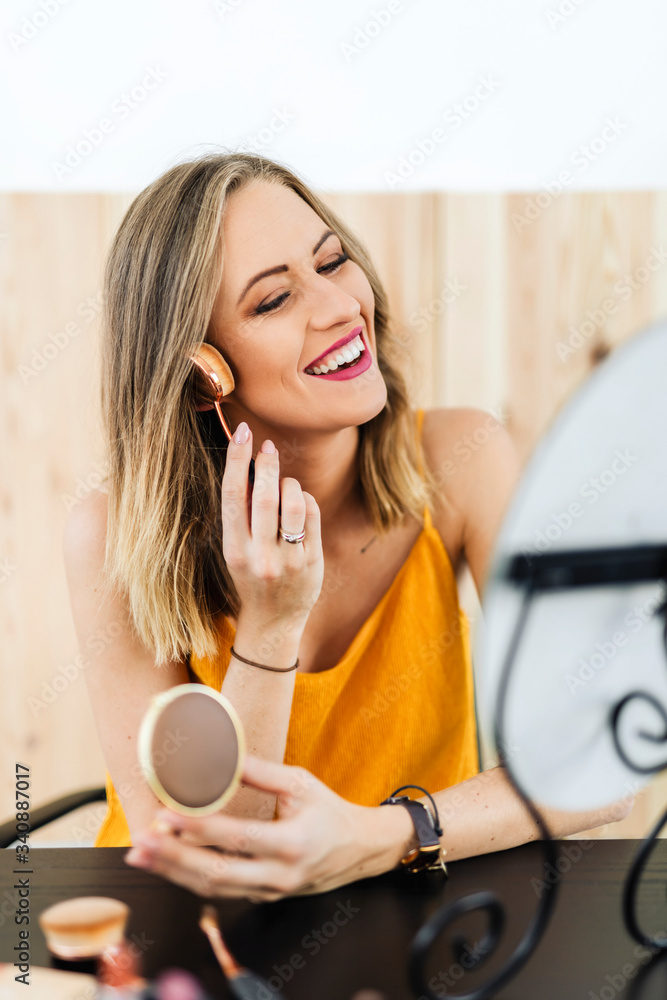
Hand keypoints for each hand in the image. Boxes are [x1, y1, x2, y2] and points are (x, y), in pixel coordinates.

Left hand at [124, 755, 408, 900]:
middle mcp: (280, 875)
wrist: (359, 850)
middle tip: (141, 843)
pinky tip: (165, 864)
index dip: (200, 829)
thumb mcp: (301, 783)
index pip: (238, 838)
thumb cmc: (329, 811)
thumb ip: (261, 771)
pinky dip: (189, 878)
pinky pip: (220, 892)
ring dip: (173, 872)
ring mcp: (270, 892)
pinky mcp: (262, 897)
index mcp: (293, 843)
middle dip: (174, 859)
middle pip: (217, 874)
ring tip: (140, 855)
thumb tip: (222, 754)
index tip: (168, 815)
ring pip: (212, 889)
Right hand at [222, 423, 323, 628]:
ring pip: (293, 502)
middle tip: (267, 446)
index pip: (233, 496)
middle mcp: (259, 556)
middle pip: (264, 496)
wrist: (273, 622)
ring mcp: (288, 560)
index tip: (242, 433)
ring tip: (285, 483)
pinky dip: (307, 500)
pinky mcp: (312, 561)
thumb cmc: (252, 576)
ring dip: (289, 483)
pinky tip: (301, 502)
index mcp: (234, 550)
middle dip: (266, 464)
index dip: (236, 459)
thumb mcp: (237, 550)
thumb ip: (242, 514)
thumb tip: (247, 465)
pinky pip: (312, 515)